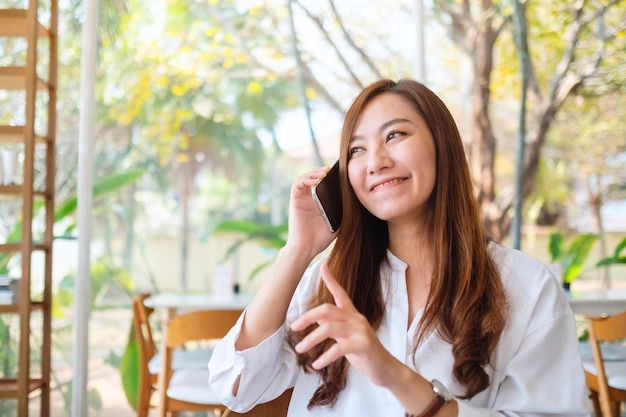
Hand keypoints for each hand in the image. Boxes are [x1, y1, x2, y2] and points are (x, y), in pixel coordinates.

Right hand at [285, 167, 336, 258]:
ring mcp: (301, 199)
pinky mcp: (295, 201)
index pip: (322, 184)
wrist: (307, 249)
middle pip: (313, 178)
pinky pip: (297, 184)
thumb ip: (343, 212)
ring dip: (313, 172)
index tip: (340, 173)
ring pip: (304, 178)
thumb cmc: (320, 239)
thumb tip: (354, 200)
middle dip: (321, 171)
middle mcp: (309, 199)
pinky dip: (306, 178)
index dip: (329, 177)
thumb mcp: (337, 223)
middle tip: (332, 169)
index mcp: (318, 203)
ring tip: (324, 172)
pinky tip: (316, 180)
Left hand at [290, 264, 396, 386]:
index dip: (331, 280)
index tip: (323, 266)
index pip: (341, 293)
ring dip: (311, 339)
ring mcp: (361, 331)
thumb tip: (316, 316)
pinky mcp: (363, 345)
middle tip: (294, 327)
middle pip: (327, 310)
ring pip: (329, 328)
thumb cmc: (364, 353)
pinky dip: (325, 357)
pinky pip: (339, 348)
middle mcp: (356, 319)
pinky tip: (316, 364)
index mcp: (352, 315)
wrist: (386, 369)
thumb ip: (333, 325)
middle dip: (307, 317)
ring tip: (300, 349)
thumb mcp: (346, 337)